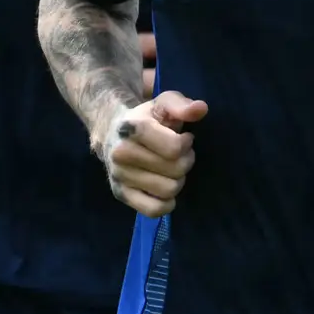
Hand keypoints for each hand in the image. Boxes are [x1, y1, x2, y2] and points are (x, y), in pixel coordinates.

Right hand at [98, 91, 204, 217]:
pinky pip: (154, 210)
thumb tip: (200, 109)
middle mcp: (121, 153)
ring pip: (168, 191)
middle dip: (185, 162)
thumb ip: (181, 105)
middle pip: (175, 170)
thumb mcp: (164, 104)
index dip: (186, 144)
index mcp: (132, 128)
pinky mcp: (120, 194)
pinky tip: (165, 188)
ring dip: (178, 180)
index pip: (174, 148)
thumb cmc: (146, 118)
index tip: (183, 138)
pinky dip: (166, 203)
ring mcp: (119, 175)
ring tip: (171, 168)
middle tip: (179, 155)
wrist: (112, 132)